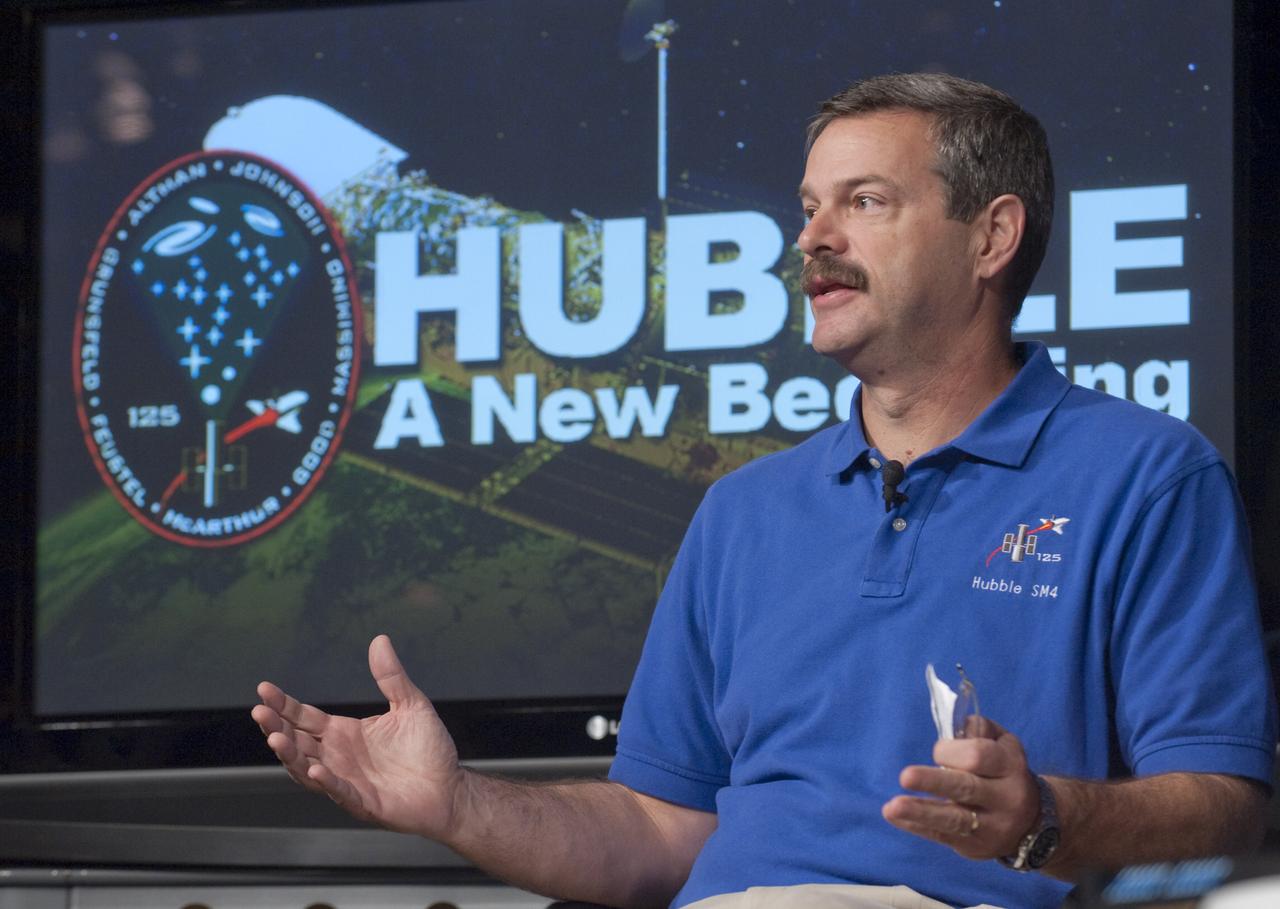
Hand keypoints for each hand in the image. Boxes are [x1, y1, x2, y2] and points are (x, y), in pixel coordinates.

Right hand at [251, 634, 466, 839]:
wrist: (451, 789)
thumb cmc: (430, 749)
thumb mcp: (411, 705)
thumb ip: (392, 677)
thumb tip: (380, 639)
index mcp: (344, 734)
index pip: (305, 718)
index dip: (283, 705)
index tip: (264, 689)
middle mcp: (338, 757)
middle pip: (297, 742)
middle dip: (275, 727)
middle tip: (259, 711)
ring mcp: (347, 781)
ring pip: (307, 769)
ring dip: (290, 755)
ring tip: (275, 737)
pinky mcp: (364, 802)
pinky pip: (339, 792)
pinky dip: (326, 782)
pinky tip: (315, 769)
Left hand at [881, 716, 1039, 860]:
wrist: (1034, 823)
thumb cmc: (1005, 772)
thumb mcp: (1004, 744)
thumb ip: (980, 729)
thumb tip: (956, 725)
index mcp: (1010, 766)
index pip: (979, 756)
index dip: (953, 751)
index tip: (938, 752)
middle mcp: (1005, 798)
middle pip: (967, 788)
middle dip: (934, 782)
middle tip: (905, 776)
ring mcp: (991, 826)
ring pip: (955, 819)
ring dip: (921, 812)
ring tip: (892, 807)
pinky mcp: (975, 845)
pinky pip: (943, 835)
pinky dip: (916, 825)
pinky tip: (895, 816)